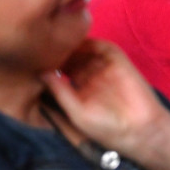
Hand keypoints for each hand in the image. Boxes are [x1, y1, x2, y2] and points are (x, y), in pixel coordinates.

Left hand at [41, 39, 169, 169]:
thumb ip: (60, 92)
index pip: (56, 73)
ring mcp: (102, 68)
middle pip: (67, 58)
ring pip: (82, 50)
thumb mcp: (77, 113)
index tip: (28, 59)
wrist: (141, 129)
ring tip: (54, 39)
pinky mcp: (117, 61)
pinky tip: (76, 41)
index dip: (45, 66)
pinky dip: (89, 42)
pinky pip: (101, 47)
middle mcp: (88, 78)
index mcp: (77, 92)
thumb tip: (41, 72)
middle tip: (38, 44)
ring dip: (70, 44)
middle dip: (55, 51)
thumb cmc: (107, 129)